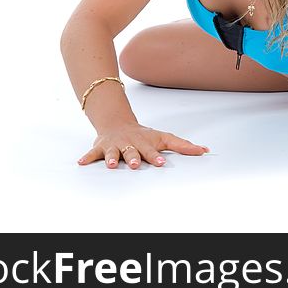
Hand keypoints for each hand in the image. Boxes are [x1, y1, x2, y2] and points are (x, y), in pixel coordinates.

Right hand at [77, 122, 209, 168]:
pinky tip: (81, 163)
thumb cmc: (144, 135)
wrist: (118, 123)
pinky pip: (93, 153)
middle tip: (136, 164)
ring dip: (113, 158)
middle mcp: (131, 144)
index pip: (152, 150)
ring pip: (114, 152)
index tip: (160, 163)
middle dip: (135, 157)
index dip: (156, 157)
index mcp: (146, 143)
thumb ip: (183, 145)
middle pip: (133, 151)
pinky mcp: (101, 147)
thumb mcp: (163, 138)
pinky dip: (87, 157)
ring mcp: (116, 145)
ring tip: (113, 165)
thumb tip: (206, 151)